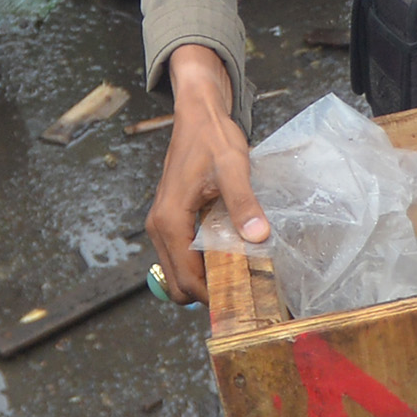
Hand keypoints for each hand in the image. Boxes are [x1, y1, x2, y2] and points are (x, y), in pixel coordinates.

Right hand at [145, 46, 265, 297]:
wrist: (197, 115)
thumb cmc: (212, 138)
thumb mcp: (233, 168)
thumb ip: (243, 203)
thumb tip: (257, 237)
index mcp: (170, 221)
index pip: (187, 280)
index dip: (213, 297)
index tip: (243, 301)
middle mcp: (158, 228)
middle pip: (178, 285)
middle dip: (207, 294)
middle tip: (244, 292)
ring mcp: (161, 225)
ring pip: (177, 273)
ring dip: (203, 280)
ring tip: (239, 277)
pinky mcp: (169, 220)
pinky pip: (180, 256)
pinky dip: (200, 265)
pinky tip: (227, 257)